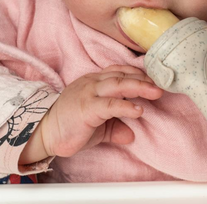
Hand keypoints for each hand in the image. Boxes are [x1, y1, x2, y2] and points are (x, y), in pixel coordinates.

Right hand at [40, 65, 162, 157]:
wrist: (44, 132)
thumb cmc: (70, 125)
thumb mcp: (97, 125)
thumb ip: (114, 125)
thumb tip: (131, 134)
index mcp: (94, 81)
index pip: (119, 71)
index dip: (137, 74)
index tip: (153, 81)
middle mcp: (93, 82)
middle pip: (122, 75)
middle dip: (144, 79)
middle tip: (161, 85)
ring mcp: (89, 93)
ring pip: (118, 84)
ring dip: (140, 87)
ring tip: (156, 93)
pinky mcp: (86, 108)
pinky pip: (110, 105)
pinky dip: (126, 106)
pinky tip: (139, 110)